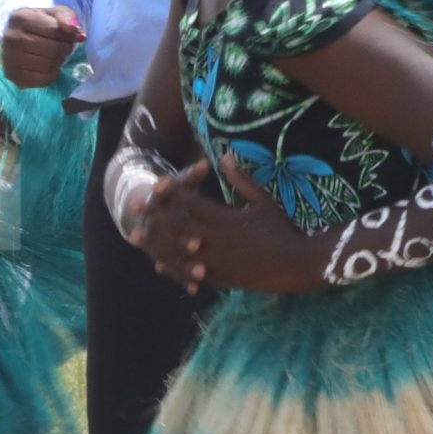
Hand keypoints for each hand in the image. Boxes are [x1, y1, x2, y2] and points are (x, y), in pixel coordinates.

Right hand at [1, 5, 82, 86]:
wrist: (20, 36)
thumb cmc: (41, 24)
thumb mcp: (55, 14)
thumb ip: (68, 17)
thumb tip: (73, 28)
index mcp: (21, 18)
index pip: (55, 31)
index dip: (68, 36)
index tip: (68, 36)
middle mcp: (11, 38)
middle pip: (53, 50)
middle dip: (65, 50)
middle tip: (64, 48)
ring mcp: (9, 58)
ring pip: (48, 66)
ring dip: (59, 62)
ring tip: (56, 56)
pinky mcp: (12, 75)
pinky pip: (42, 80)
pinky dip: (51, 75)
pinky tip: (48, 67)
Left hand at [123, 154, 327, 295]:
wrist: (299, 264)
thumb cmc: (283, 230)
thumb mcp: (263, 201)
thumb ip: (241, 180)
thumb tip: (225, 156)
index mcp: (224, 218)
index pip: (190, 203)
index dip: (170, 194)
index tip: (153, 186)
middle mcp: (215, 239)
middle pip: (176, 225)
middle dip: (154, 216)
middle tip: (133, 209)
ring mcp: (216, 260)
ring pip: (177, 250)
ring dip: (155, 243)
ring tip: (135, 237)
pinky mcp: (221, 278)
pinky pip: (191, 273)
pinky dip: (174, 268)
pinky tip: (159, 266)